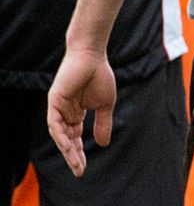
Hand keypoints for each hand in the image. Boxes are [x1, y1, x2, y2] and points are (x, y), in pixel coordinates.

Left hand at [47, 48, 115, 176]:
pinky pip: (55, 123)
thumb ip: (103, 124)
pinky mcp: (54, 102)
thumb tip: (102, 144)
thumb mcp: (105, 105)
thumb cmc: (100, 76)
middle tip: (79, 171)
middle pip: (67, 140)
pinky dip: (61, 135)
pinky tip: (68, 145)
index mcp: (76, 114)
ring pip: (60, 135)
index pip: (75, 138)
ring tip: (76, 163)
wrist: (93, 56)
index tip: (83, 168)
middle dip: (73, 156)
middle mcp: (65, 114)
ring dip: (67, 150)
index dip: (79, 153)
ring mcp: (58, 108)